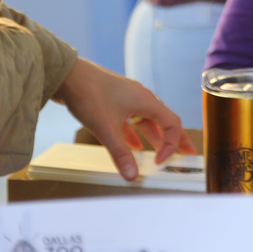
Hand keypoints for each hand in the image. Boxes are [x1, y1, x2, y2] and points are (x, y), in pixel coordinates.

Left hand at [52, 58, 193, 180]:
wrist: (67, 75)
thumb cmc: (89, 94)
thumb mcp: (106, 128)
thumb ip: (120, 153)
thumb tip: (132, 176)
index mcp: (146, 101)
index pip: (171, 124)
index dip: (171, 144)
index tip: (160, 161)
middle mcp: (141, 98)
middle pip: (164, 121)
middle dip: (174, 139)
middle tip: (185, 153)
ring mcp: (127, 98)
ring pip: (147, 120)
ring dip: (152, 137)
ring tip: (156, 153)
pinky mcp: (114, 100)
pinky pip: (131, 119)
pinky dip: (134, 133)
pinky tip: (130, 145)